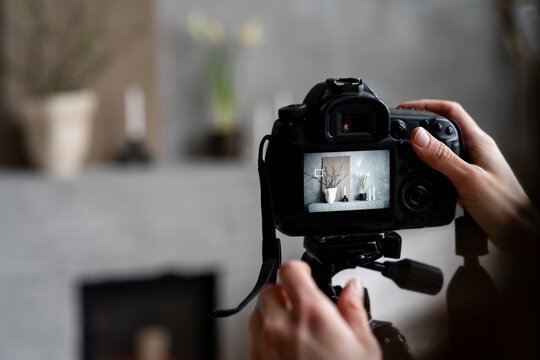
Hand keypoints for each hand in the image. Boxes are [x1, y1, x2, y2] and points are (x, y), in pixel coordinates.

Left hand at [249, 260, 380, 359]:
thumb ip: (354, 310)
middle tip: (301, 303)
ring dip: (272, 313)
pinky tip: (284, 347)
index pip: (290, 270)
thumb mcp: (364, 346)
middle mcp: (282, 326)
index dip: (299, 267)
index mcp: (311, 314)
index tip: (305, 273)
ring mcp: (264, 345)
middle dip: (284, 291)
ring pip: (258, 313)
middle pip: (270, 289)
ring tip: (292, 326)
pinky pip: (253, 338)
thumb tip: (353, 288)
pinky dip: (265, 335)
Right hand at [398, 100, 539, 252]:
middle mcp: (476, 152)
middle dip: (421, 124)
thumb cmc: (505, 207)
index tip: (405, 108)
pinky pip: (444, 169)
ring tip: (406, 148)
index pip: (451, 111)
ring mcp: (472, 167)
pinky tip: (421, 176)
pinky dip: (428, 168)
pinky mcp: (468, 183)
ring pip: (443, 150)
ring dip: (424, 148)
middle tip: (402, 126)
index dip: (426, 105)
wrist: (518, 233)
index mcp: (479, 143)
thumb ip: (441, 157)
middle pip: (445, 128)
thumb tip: (418, 137)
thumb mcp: (467, 179)